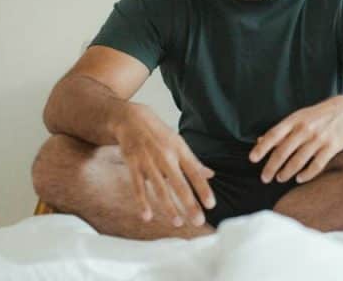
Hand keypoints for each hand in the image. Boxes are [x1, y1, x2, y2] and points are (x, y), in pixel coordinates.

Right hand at [111, 102, 216, 225]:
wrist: (131, 119)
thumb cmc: (158, 133)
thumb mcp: (179, 143)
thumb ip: (193, 161)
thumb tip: (210, 175)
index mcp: (180, 151)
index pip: (195, 173)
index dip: (203, 189)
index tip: (211, 205)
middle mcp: (166, 157)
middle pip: (180, 184)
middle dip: (189, 204)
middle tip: (197, 221)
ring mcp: (149, 162)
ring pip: (160, 188)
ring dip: (169, 207)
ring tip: (177, 223)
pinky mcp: (133, 165)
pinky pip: (138, 187)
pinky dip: (142, 202)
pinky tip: (147, 217)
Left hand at [249, 95, 342, 184]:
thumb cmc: (317, 116)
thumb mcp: (298, 117)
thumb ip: (281, 130)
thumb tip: (260, 141)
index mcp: (295, 120)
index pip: (274, 134)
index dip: (262, 148)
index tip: (252, 159)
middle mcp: (305, 129)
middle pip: (283, 151)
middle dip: (271, 167)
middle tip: (264, 178)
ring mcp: (319, 139)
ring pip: (298, 161)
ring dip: (286, 173)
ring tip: (280, 178)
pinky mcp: (331, 148)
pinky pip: (316, 166)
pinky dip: (306, 175)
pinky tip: (299, 179)